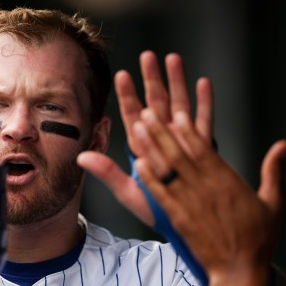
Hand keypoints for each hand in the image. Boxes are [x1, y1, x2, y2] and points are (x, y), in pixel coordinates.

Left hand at [77, 51, 212, 225]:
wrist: (189, 229)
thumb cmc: (157, 212)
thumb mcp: (130, 193)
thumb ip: (108, 173)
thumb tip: (81, 157)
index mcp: (145, 151)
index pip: (134, 118)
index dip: (128, 96)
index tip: (121, 75)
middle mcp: (163, 143)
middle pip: (157, 105)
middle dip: (152, 80)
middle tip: (148, 56)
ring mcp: (184, 143)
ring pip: (181, 107)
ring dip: (177, 83)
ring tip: (174, 59)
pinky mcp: (204, 149)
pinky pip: (205, 122)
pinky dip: (204, 103)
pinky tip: (202, 82)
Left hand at [133, 109, 285, 283]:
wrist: (240, 271)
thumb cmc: (258, 239)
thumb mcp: (274, 202)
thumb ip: (275, 171)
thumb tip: (283, 145)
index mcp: (228, 182)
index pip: (204, 150)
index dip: (188, 131)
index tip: (176, 115)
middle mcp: (206, 189)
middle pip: (180, 154)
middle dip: (162, 132)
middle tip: (147, 113)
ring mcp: (191, 204)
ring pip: (168, 170)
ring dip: (151, 148)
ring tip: (137, 129)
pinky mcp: (180, 219)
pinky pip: (162, 195)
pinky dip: (149, 179)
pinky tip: (137, 164)